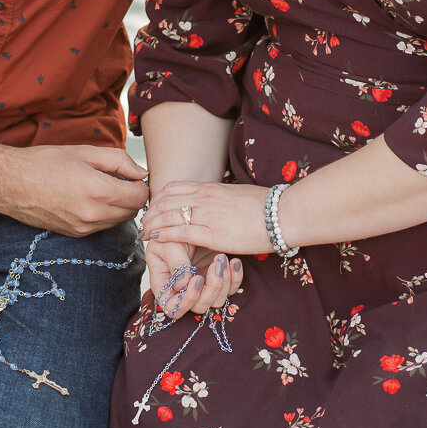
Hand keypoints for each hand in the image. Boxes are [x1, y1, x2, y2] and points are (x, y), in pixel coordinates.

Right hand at [0, 138, 147, 235]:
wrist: (9, 183)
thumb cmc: (44, 163)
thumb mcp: (84, 152)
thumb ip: (119, 161)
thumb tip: (141, 173)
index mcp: (98, 191)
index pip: (140, 197)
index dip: (141, 185)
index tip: (132, 176)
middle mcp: (92, 215)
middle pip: (132, 212)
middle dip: (131, 196)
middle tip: (119, 179)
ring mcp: (83, 228)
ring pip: (118, 221)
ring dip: (118, 207)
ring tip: (102, 187)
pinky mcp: (74, 235)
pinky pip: (101, 227)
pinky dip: (103, 215)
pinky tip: (89, 199)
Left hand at [144, 180, 272, 271]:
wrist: (283, 213)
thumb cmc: (265, 205)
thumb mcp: (236, 194)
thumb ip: (219, 198)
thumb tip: (212, 202)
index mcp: (210, 187)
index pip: (173, 188)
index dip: (157, 198)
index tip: (153, 209)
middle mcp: (204, 198)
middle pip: (165, 201)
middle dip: (150, 212)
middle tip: (143, 223)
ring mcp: (207, 215)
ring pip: (168, 215)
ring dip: (152, 224)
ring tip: (144, 233)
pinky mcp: (213, 234)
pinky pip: (179, 232)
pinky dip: (163, 235)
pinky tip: (154, 240)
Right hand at [145, 235, 242, 321]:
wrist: (189, 219)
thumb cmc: (171, 230)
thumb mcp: (169, 243)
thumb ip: (175, 263)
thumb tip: (182, 285)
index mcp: (166, 284)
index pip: (173, 307)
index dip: (186, 300)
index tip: (196, 279)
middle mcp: (185, 290)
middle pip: (199, 307)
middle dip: (210, 289)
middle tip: (215, 266)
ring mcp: (203, 285)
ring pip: (217, 301)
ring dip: (223, 282)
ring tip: (221, 258)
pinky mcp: (218, 278)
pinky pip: (231, 289)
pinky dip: (235, 277)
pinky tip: (234, 261)